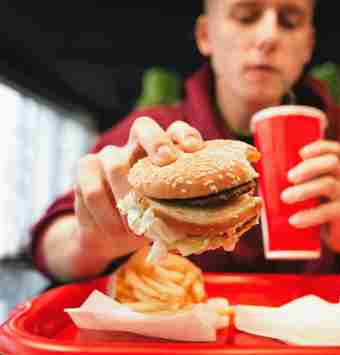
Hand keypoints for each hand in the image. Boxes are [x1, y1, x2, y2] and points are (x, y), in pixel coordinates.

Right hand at [74, 117, 202, 260]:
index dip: (185, 135)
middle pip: (144, 127)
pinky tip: (115, 230)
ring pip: (115, 164)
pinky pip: (92, 188)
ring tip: (134, 226)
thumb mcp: (172, 217)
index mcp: (165, 154)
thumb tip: (214, 225)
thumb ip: (186, 212)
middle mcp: (137, 147)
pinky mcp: (85, 168)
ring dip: (126, 198)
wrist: (112, 236)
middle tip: (166, 161)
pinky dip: (105, 214)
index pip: (176, 131)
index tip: (194, 148)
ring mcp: (109, 155)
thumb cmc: (151, 222)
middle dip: (156, 141)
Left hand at [280, 140, 339, 253]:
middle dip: (309, 167)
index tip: (300, 152)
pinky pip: (329, 212)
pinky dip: (310, 215)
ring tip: (285, 198)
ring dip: (305, 189)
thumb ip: (291, 184)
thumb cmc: (314, 209)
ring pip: (329, 185)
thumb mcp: (306, 193)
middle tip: (289, 177)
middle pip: (331, 163)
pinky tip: (294, 220)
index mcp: (331, 170)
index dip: (319, 147)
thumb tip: (258, 176)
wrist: (336, 237)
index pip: (333, 150)